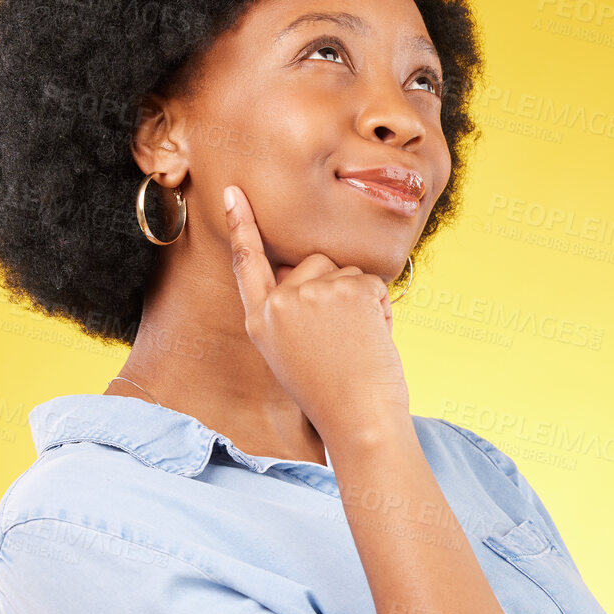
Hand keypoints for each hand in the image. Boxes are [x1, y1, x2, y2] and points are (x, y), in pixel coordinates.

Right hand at [222, 184, 410, 442]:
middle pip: (313, 262)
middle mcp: (279, 303)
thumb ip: (291, 311)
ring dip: (359, 300)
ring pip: (345, 271)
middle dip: (334, 289)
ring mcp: (312, 293)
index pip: (247, 263)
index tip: (233, 193)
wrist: (358, 420)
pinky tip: (371, 339)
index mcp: (260, 321)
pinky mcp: (347, 290)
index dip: (241, 225)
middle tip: (341, 339)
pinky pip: (371, 282)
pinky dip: (380, 308)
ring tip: (355, 343)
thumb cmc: (332, 394)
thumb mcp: (291, 353)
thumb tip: (312, 269)